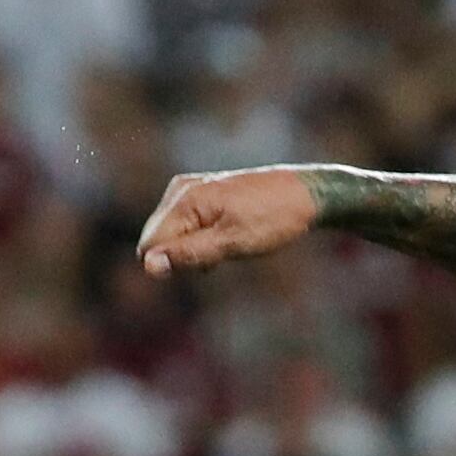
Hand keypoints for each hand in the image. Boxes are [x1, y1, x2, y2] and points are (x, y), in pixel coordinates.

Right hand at [136, 167, 319, 277]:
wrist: (306, 194)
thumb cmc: (272, 219)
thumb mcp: (231, 243)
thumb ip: (189, 254)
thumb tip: (149, 266)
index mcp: (184, 199)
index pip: (149, 246)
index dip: (170, 266)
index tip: (204, 266)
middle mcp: (181, 189)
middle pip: (158, 239)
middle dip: (181, 257)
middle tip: (219, 256)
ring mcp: (192, 189)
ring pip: (173, 234)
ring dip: (193, 251)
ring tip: (228, 246)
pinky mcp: (205, 193)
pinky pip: (187, 225)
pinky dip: (202, 240)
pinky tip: (228, 241)